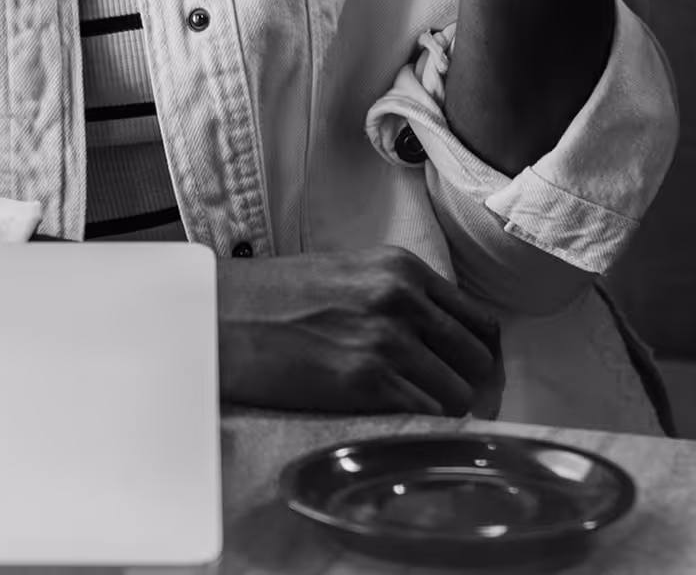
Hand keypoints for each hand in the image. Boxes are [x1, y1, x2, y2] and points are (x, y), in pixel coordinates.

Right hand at [220, 247, 500, 414]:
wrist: (216, 316)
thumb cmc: (268, 299)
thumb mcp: (344, 274)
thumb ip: (395, 295)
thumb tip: (436, 337)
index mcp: (400, 268)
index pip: (479, 319)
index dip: (479, 353)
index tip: (468, 374)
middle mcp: (401, 298)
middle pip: (478, 358)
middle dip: (470, 386)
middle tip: (449, 403)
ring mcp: (386, 339)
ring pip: (458, 393)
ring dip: (444, 411)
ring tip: (418, 418)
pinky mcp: (366, 380)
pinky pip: (425, 414)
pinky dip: (419, 427)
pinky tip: (397, 426)